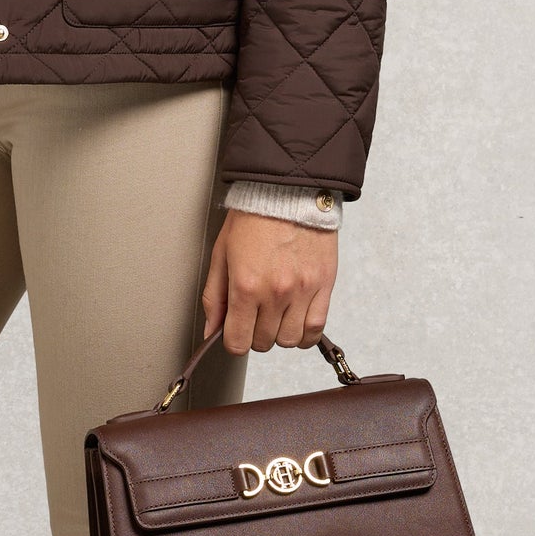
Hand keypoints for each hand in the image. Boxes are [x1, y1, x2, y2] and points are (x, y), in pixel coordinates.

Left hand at [202, 210, 336, 355]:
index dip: (233, 340)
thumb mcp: (222, 254)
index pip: (238, 341)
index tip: (235, 331)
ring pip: (290, 340)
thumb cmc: (253, 219)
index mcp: (246, 286)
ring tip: (275, 317)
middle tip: (254, 317)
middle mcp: (275, 293)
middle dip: (254, 335)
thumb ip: (214, 297)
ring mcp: (302, 291)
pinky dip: (305, 334)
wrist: (288, 192)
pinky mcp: (324, 285)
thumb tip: (211, 331)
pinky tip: (296, 322)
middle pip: (263, 343)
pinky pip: (316, 328)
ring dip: (279, 334)